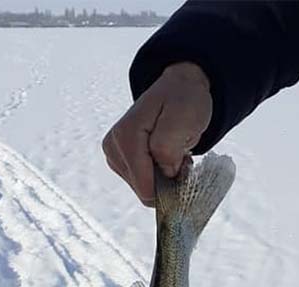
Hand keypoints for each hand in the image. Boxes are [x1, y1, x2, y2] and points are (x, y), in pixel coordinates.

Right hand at [103, 62, 211, 205]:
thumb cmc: (183, 99)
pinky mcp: (120, 159)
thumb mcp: (183, 119)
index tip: (184, 166)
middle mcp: (114, 146)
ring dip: (163, 177)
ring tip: (174, 152)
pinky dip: (158, 174)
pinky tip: (166, 156)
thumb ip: (167, 149)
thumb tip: (163, 174)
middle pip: (142, 189)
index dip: (168, 184)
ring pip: (143, 187)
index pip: (144, 185)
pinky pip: (142, 181)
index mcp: (126, 136)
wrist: (180, 87)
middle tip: (181, 156)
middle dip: (165, 180)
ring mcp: (115, 153)